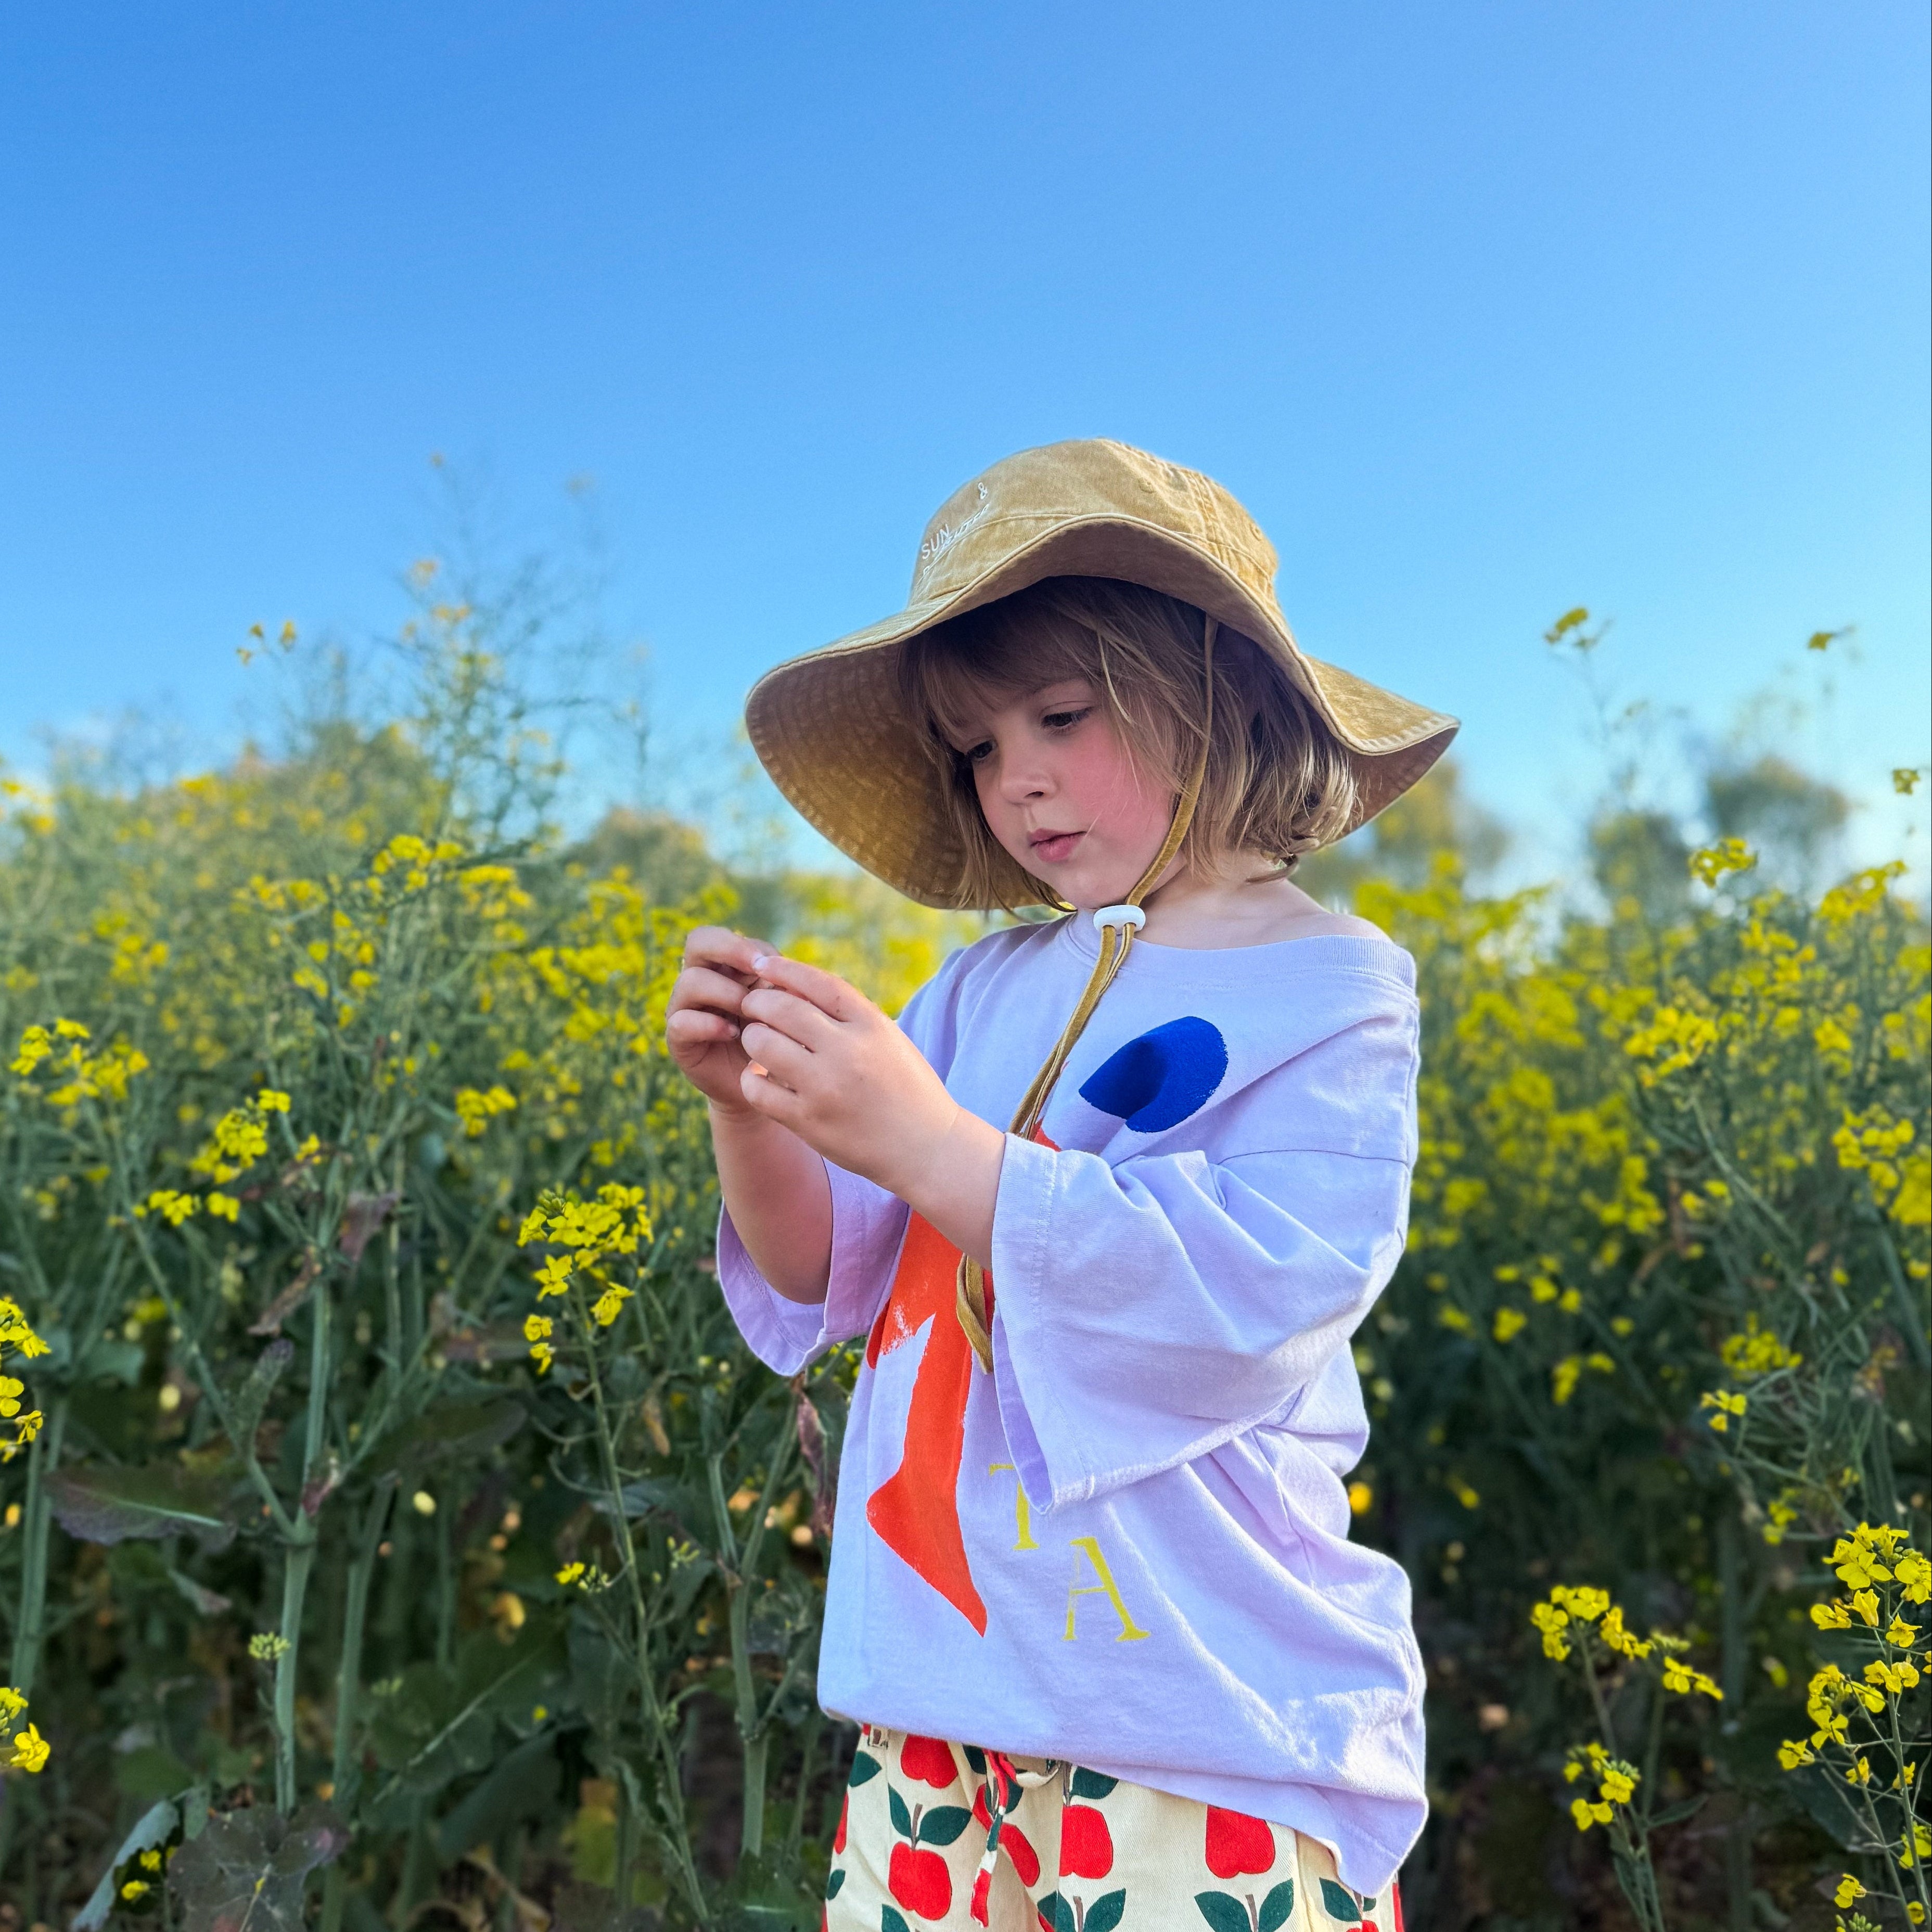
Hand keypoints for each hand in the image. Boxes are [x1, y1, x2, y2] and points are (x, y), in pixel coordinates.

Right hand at [665, 926, 777, 1113]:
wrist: (764, 1083)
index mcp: (724, 966)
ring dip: (727, 993)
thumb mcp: (785, 1005)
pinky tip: (733, 1034)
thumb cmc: (777, 1036)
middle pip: (698, 941)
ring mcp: (684, 1008)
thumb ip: (783, 982)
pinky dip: (710, 1024)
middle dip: (730, 949)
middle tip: (756, 969)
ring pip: (691, 981)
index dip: (747, 946)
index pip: (724, 937)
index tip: (773, 966)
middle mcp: (700, 980)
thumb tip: (784, 967)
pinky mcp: (678, 1040)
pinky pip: (682, 1022)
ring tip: (751, 1014)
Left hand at [736, 952, 1004, 1262]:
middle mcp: (849, 1052)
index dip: (784, 969)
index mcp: (873, 1025)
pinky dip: (751, 1078)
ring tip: (757, 1042)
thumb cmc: (905, 1088)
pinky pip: (758, 1089)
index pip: (818, 983)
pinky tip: (760, 1076)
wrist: (926, 1147)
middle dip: (757, 1002)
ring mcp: (826, 1088)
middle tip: (751, 1007)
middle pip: (782, 1008)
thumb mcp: (888, 1039)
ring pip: (762, 1044)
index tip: (763, 965)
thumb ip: (849, 1014)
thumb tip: (793, 986)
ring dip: (751, 1038)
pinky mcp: (809, 1122)